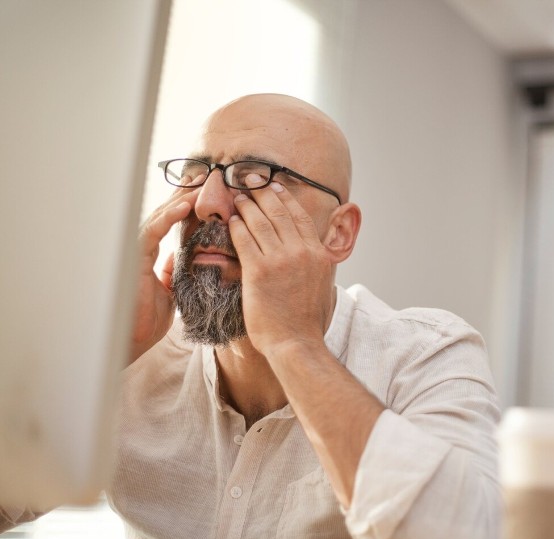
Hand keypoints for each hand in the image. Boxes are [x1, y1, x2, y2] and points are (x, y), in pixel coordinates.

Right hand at [129, 186, 199, 363]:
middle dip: (185, 194)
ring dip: (181, 199)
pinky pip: (152, 231)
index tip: (207, 192)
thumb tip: (178, 256)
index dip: (186, 205)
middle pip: (164, 213)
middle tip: (207, 178)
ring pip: (159, 216)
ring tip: (201, 185)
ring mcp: (135, 250)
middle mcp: (141, 247)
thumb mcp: (168, 291)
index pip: (169, 222)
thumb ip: (171, 272)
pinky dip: (168, 216)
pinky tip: (184, 205)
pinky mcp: (133, 257)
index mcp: (150, 253)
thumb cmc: (146, 319)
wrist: (131, 340)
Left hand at [228, 183, 333, 356]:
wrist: (296, 342)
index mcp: (318, 254)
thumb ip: (316, 264)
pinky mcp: (259, 271)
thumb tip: (313, 254)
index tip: (275, 186)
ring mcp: (280, 260)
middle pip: (279, 213)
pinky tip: (230, 221)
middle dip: (262, 193)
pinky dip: (237, 227)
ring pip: (260, 222)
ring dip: (247, 206)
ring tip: (237, 197)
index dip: (285, 198)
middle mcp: (301, 252)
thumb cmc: (306, 321)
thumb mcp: (322, 285)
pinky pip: (244, 240)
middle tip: (250, 180)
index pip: (300, 217)